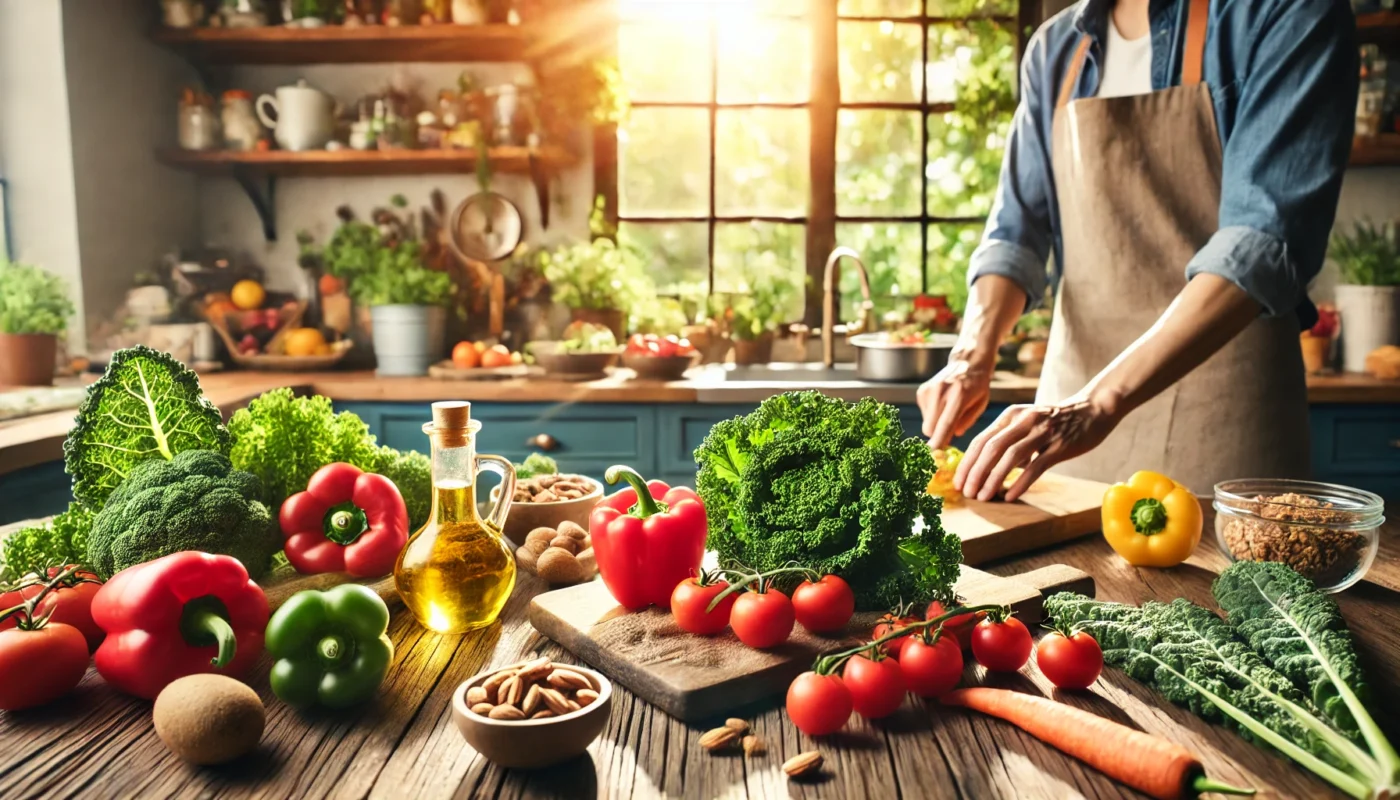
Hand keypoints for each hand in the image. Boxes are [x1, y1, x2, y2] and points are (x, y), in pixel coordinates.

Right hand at [918, 355, 994, 447]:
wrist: (967, 362)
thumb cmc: (977, 386)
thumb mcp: (980, 404)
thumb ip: (967, 421)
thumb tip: (952, 436)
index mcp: (960, 396)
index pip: (946, 423)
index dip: (939, 440)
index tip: (932, 453)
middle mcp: (941, 392)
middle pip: (930, 428)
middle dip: (938, 436)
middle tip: (949, 434)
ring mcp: (929, 390)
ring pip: (926, 424)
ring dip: (936, 425)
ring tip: (949, 411)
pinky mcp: (922, 391)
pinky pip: (924, 415)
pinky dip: (933, 415)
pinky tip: (943, 404)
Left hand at [953, 390, 1123, 501]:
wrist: (1093, 409)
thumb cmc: (1055, 421)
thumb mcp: (1026, 423)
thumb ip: (1007, 440)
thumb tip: (986, 467)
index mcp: (1010, 415)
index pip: (981, 440)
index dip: (967, 462)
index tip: (958, 482)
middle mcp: (1023, 421)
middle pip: (991, 448)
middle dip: (975, 473)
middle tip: (967, 493)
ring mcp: (1042, 432)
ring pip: (1010, 457)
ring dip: (993, 479)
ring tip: (984, 496)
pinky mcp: (1059, 445)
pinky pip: (1036, 466)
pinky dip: (1020, 482)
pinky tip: (1010, 495)